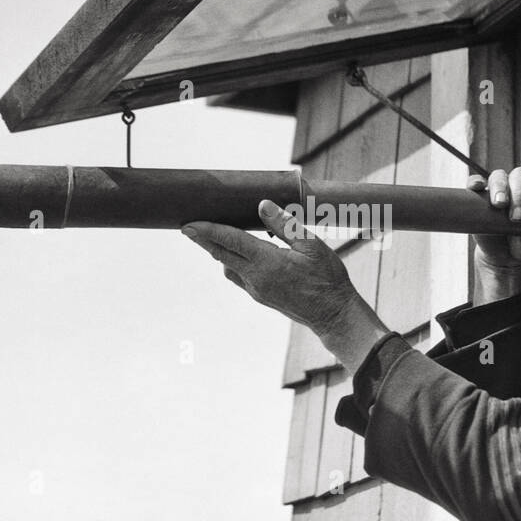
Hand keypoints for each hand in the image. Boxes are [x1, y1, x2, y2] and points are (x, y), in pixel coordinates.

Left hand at [182, 200, 391, 369]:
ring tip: (216, 236)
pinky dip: (234, 263)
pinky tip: (241, 255)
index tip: (188, 225)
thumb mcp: (311, 245)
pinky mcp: (261, 297)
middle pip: (221, 255)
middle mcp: (256, 278)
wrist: (333, 314)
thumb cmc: (327, 278)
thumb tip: (263, 206)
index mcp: (267, 262)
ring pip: (229, 267)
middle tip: (189, 227)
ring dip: (220, 252)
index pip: (230, 241)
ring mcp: (257, 290)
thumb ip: (285, 225)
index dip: (207, 231)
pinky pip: (239, 277)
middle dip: (204, 240)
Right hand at [468, 168, 520, 303]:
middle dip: (520, 194)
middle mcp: (518, 185)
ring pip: (499, 176)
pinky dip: (475, 181)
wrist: (503, 254)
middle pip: (520, 176)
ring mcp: (498, 188)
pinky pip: (475, 182)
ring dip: (500, 187)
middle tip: (518, 217)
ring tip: (500, 204)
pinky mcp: (480, 196)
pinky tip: (478, 187)